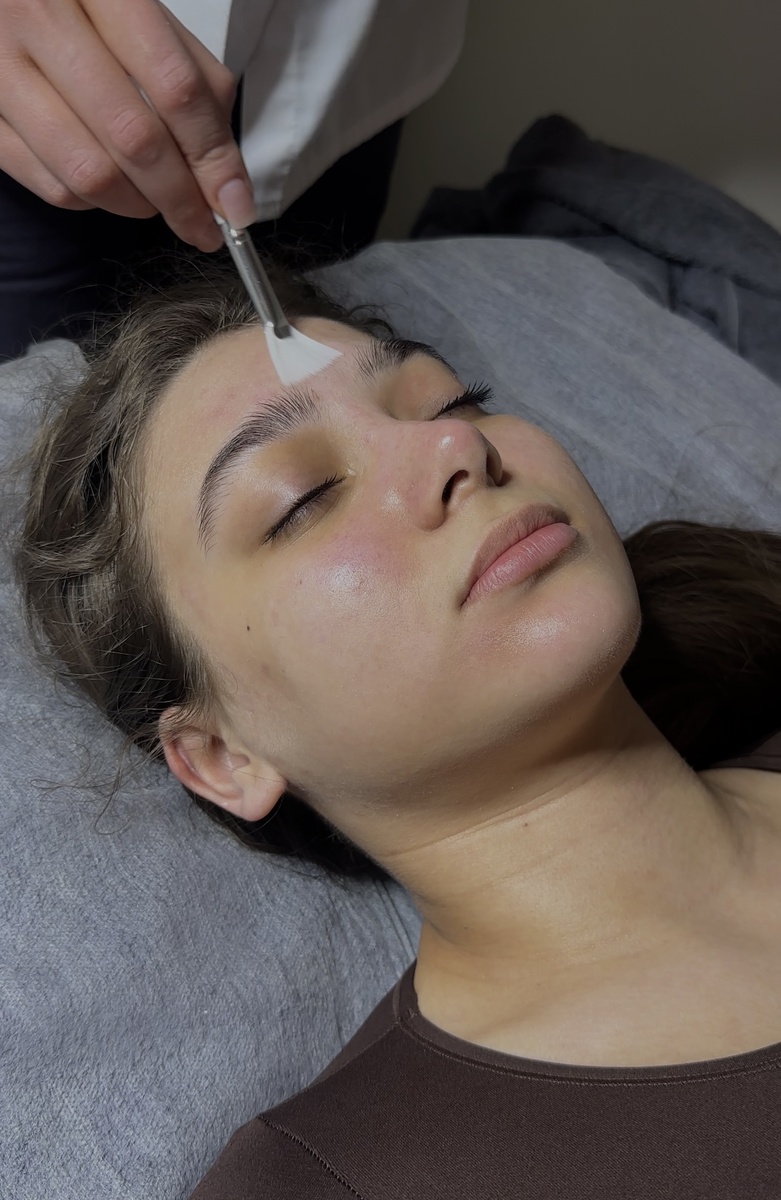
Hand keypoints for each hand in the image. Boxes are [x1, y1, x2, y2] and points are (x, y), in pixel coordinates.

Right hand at [0, 0, 256, 249]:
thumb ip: (193, 81)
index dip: (214, 158)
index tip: (236, 205)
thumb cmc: (78, 7)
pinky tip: (109, 186)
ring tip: (156, 203)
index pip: (176, 88)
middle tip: (203, 225)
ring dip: (138, 206)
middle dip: (181, 198)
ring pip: (90, 173)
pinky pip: (51, 185)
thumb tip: (226, 178)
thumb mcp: (141, 15)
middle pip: (135, 138)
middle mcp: (39, 17)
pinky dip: (92, 202)